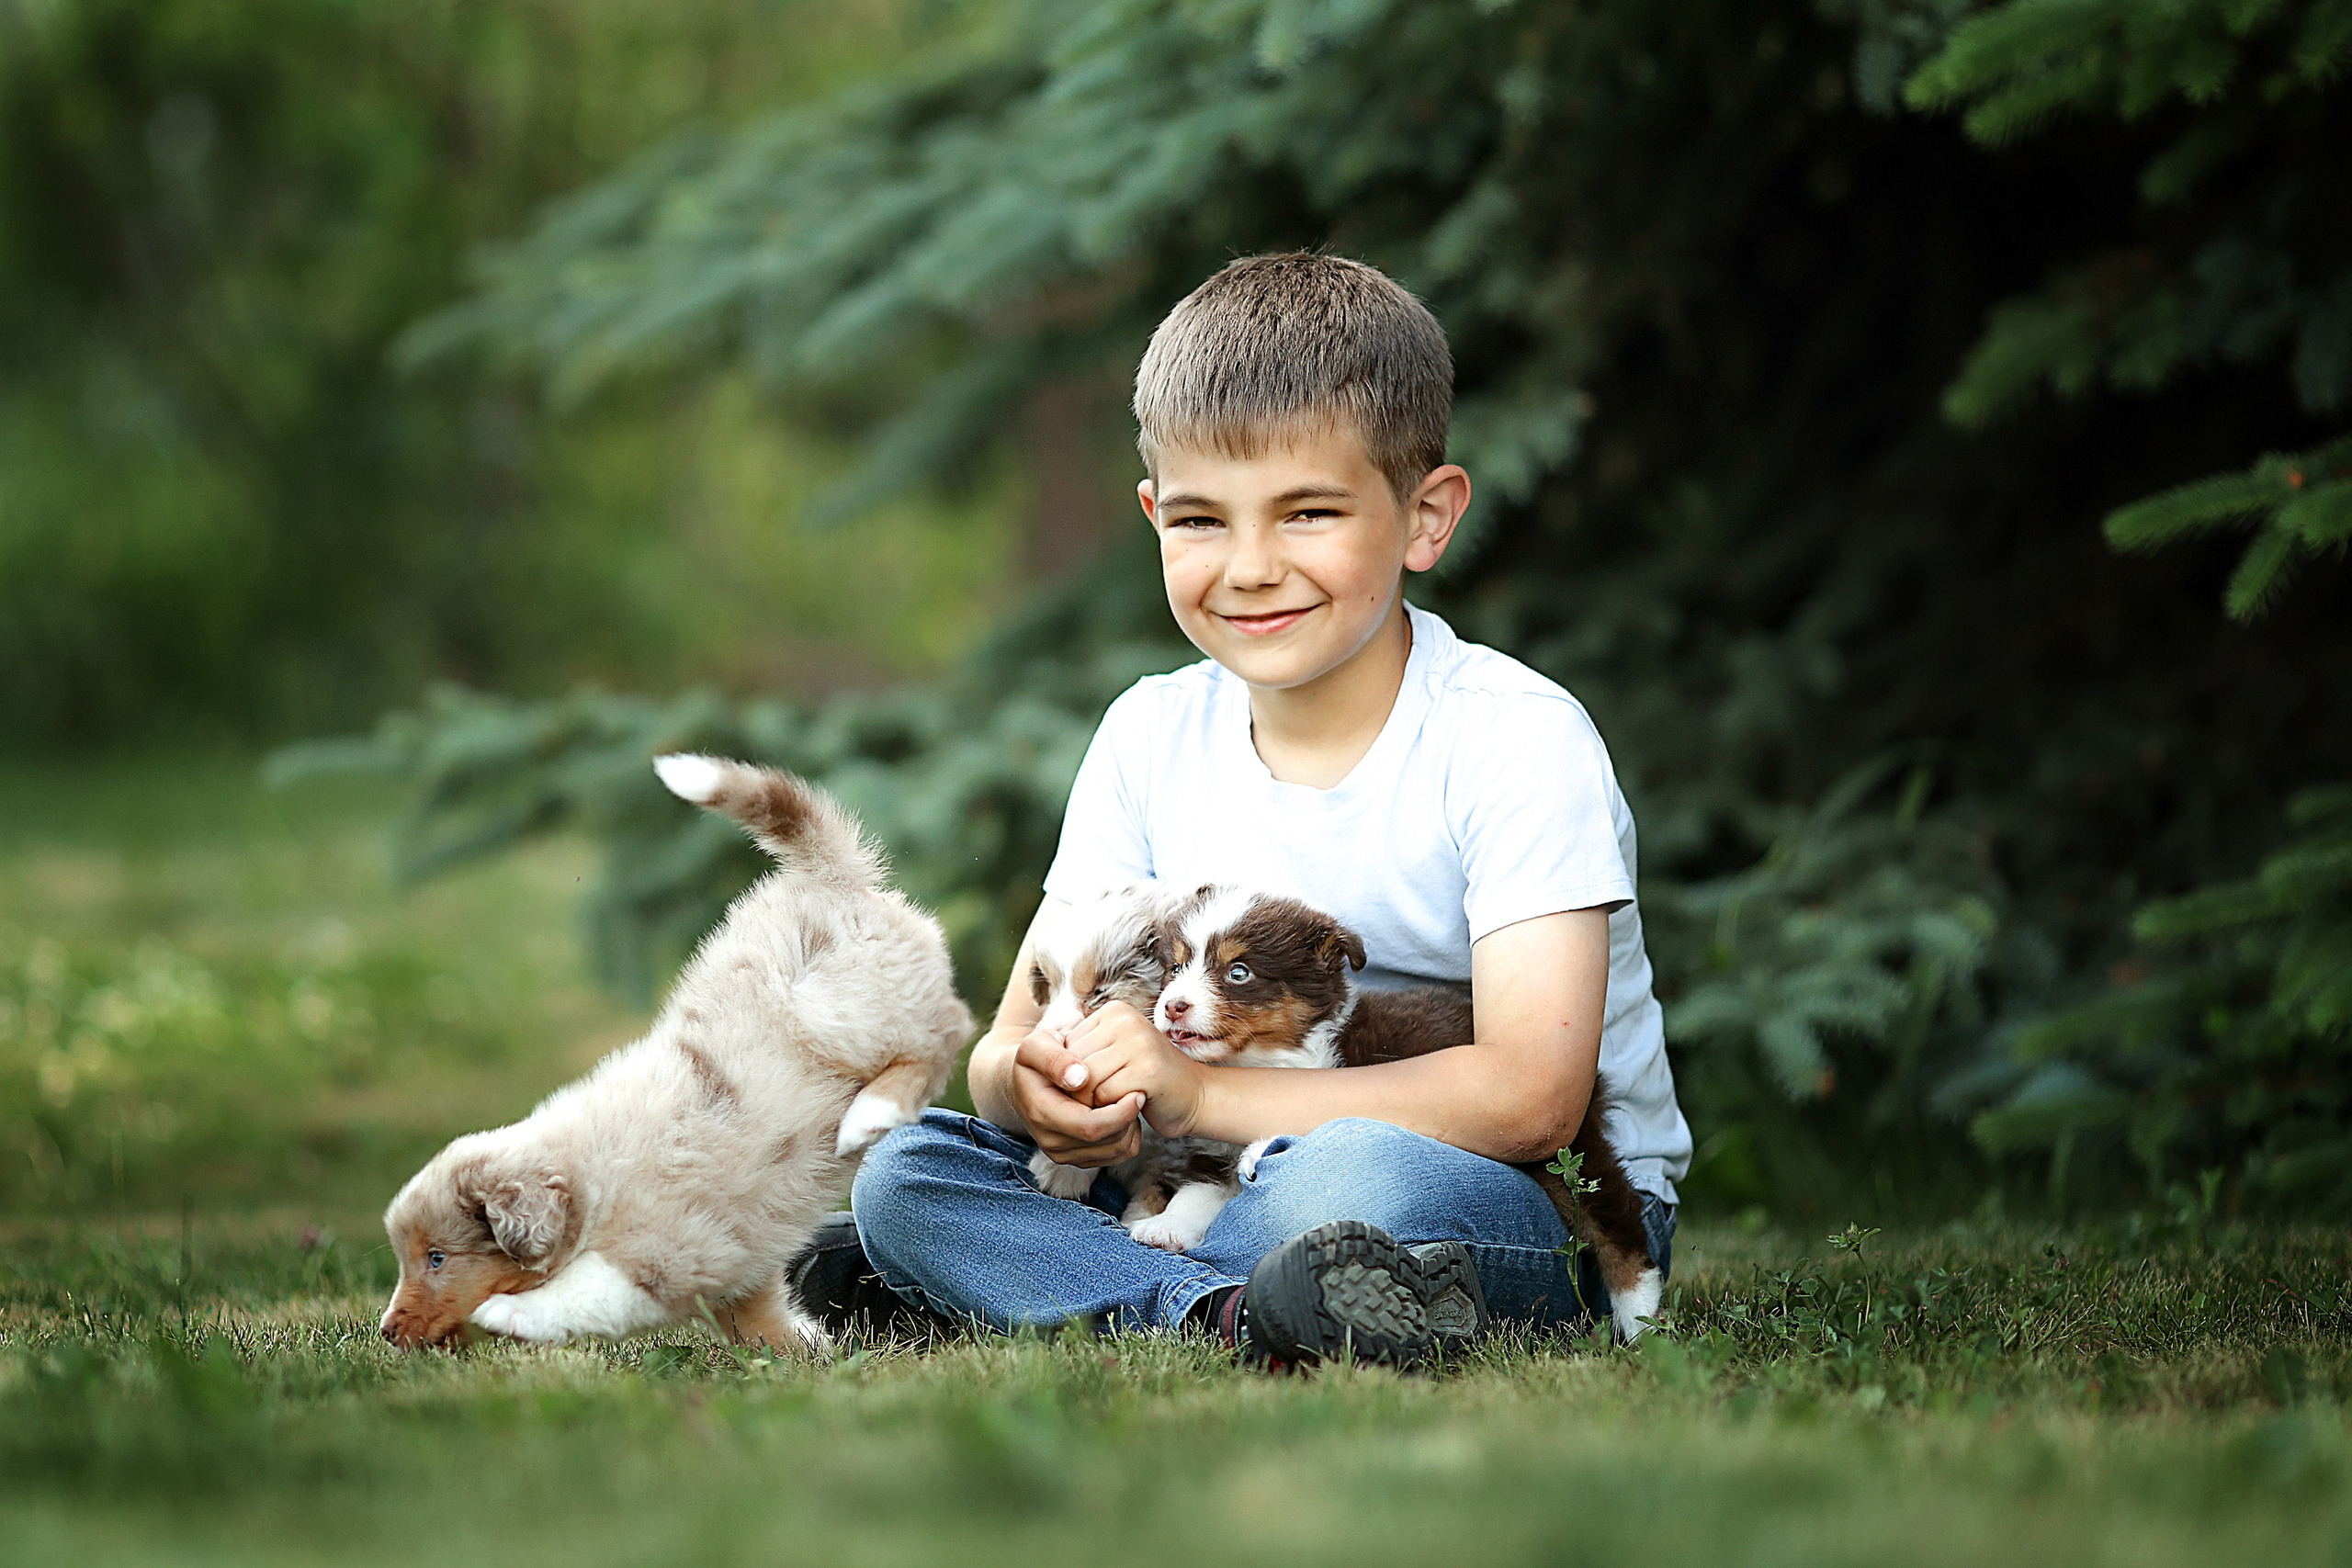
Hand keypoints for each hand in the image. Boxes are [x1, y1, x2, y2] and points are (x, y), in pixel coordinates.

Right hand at [1010, 1025, 1144, 1166]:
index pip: (1090, 1127)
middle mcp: (1050, 1142)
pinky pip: (1116, 1156)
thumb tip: (1079, 1078)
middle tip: (1139, 1094)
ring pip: (1115, 1152)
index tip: (1137, 1092)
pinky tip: (1123, 1113)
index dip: (1119, 1113)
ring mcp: (1063, 1154)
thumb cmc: (1036, 1058)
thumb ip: (1054, 1058)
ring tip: (1129, 1101)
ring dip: (1130, 1128)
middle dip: (1129, 1120)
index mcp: (1042, 1114)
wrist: (1026, 1082)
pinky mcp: (1077, 1159)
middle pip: (1106, 1142)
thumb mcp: (1036, 1045)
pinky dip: (1127, 1137)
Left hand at [1065, 1002, 1207, 1138]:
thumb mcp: (1113, 1055)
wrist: (1195, 1095)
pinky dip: (1112, 1110)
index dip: (1073, 1075)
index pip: (1067, 1047)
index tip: (1098, 1083)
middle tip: (1105, 1099)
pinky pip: (1106, 1096)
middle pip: (1074, 1063)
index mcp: (1114, 1011)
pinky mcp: (1148, 1070)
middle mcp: (1125, 1020)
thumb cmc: (1147, 1079)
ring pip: (1086, 1081)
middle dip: (1081, 1090)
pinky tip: (1132, 1105)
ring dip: (1096, 1102)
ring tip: (1117, 1102)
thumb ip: (1083, 1053)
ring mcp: (1138, 1043)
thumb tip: (1043, 1069)